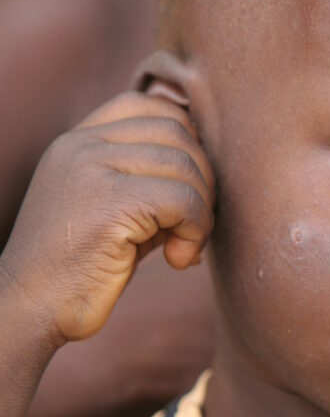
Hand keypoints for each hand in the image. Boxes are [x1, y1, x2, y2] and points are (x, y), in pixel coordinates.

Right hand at [0, 91, 214, 345]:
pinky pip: (183, 200)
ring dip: (202, 212)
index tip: (188, 190)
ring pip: (185, 165)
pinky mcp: (108, 202)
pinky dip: (196, 230)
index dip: (186, 142)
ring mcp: (92, 168)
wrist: (28, 310)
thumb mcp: (117, 213)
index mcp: (79, 140)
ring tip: (184, 248)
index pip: (151, 106)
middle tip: (193, 226)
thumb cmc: (79, 271)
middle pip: (177, 131)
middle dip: (203, 180)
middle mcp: (81, 144)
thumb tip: (213, 173)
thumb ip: (152, 183)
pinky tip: (178, 260)